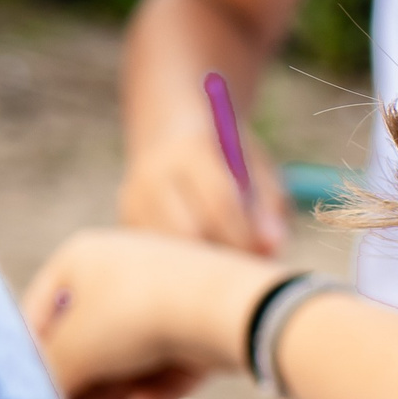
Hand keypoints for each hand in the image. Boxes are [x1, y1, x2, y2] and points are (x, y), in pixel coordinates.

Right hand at [22, 228, 291, 398]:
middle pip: (93, 343)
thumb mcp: (74, 351)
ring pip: (134, 357)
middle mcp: (129, 269)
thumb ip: (52, 376)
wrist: (233, 309)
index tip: (36, 397)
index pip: (44, 314)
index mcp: (84, 258)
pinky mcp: (212, 322)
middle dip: (80, 393)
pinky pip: (176, 361)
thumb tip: (47, 397)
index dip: (36, 360)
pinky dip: (159, 386)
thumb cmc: (138, 316)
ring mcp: (174, 294)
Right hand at [118, 121, 290, 255]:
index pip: (219, 203)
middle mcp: (153, 175)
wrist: (169, 130)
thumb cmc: (227, 154)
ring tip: (227, 263)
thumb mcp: (255, 166)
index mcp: (190, 151)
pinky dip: (184, 263)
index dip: (246, 237)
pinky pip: (159, 255)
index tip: (266, 257)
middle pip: (189, 232)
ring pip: (170, 250)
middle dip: (222, 255)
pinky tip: (202, 255)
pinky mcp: (125, 220)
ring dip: (203, 265)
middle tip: (246, 268)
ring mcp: (132, 199)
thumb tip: (272, 248)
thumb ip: (268, 203)